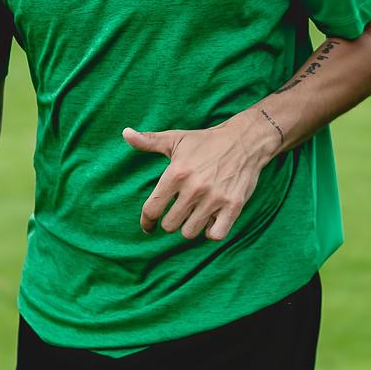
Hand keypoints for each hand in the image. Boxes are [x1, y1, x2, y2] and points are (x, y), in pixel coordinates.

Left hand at [124, 112, 279, 241]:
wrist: (245, 141)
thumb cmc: (206, 142)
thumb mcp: (176, 139)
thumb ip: (149, 141)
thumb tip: (125, 134)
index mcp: (176, 173)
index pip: (152, 209)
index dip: (147, 222)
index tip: (148, 226)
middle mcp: (194, 188)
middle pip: (170, 225)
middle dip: (171, 222)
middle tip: (177, 213)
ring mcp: (214, 198)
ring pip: (190, 232)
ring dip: (189, 227)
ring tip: (193, 215)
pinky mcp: (233, 206)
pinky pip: (215, 235)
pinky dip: (211, 232)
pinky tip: (211, 220)